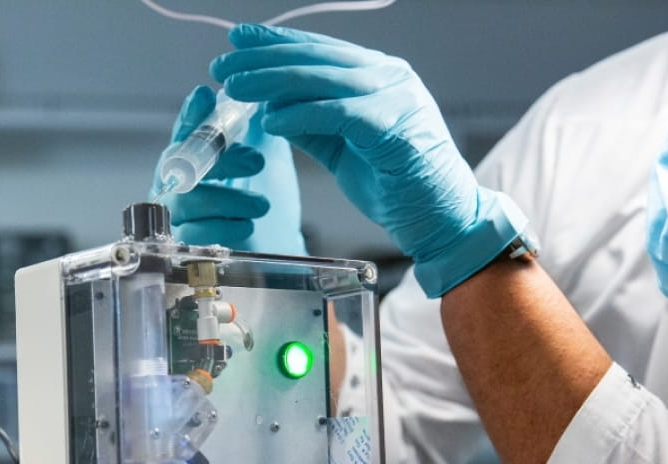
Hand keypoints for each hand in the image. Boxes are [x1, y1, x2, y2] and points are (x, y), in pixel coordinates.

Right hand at [151, 85, 305, 254]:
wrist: (276, 241)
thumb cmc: (266, 195)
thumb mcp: (268, 154)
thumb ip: (262, 125)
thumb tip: (268, 88)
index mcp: (193, 156)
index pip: (186, 129)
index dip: (192, 113)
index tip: (204, 95)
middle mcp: (177, 183)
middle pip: (182, 165)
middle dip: (221, 161)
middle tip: (256, 161)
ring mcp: (178, 214)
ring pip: (188, 201)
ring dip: (229, 200)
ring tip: (262, 204)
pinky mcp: (186, 244)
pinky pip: (195, 234)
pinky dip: (225, 227)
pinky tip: (246, 224)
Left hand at [211, 24, 527, 296]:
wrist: (444, 218)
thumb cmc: (398, 185)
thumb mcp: (344, 148)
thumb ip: (314, 123)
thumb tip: (271, 107)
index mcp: (379, 77)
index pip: (320, 51)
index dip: (276, 44)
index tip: (237, 41)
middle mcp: (390, 78)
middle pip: (318, 58)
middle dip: (265, 58)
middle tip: (224, 63)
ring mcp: (397, 99)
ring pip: (326, 79)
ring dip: (275, 81)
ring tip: (236, 87)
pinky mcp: (396, 128)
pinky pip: (340, 114)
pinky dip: (303, 115)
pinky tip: (272, 121)